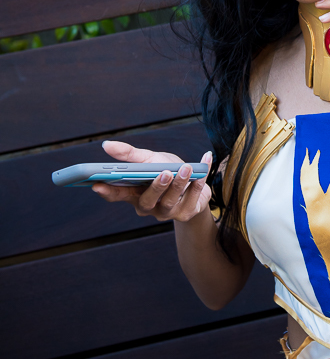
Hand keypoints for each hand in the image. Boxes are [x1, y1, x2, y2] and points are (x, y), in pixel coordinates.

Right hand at [91, 140, 213, 222]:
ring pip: (170, 202)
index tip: (97, 185)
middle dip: (156, 188)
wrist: (193, 181)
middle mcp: (149, 207)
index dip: (107, 192)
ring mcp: (168, 212)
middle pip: (147, 201)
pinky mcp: (187, 213)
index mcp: (135, 194)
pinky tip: (204, 162)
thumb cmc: (166, 169)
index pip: (118, 195)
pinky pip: (194, 198)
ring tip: (186, 168)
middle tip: (164, 172)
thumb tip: (106, 145)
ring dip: (179, 184)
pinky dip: (200, 182)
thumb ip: (129, 154)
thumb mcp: (149, 159)